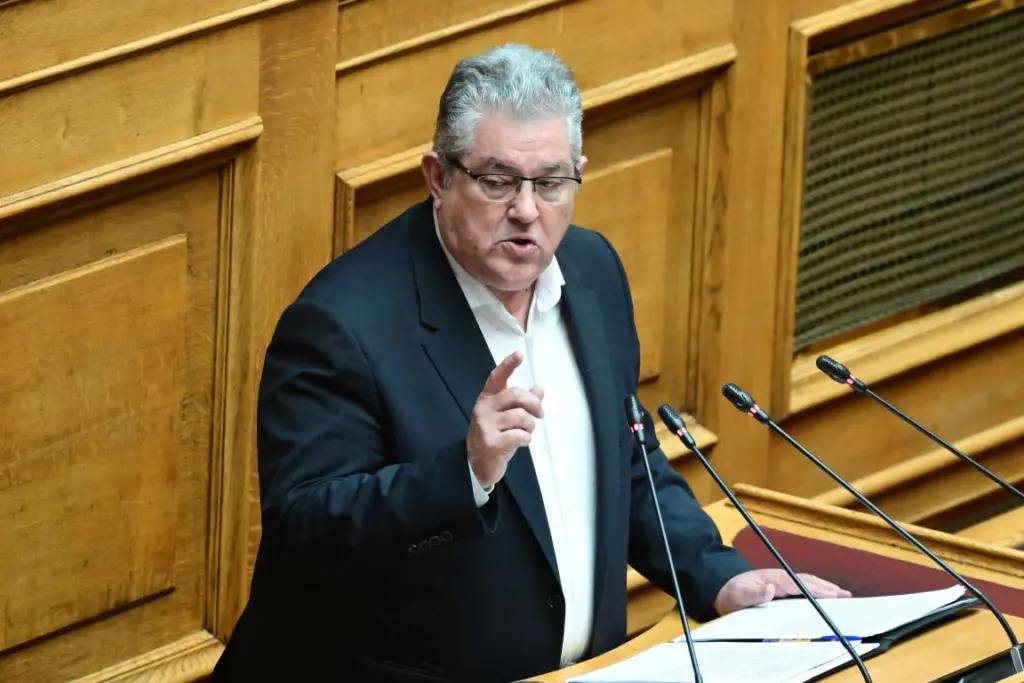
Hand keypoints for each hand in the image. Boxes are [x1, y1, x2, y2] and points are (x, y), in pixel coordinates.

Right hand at [467, 351, 544, 488]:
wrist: (477, 465)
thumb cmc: (494, 437)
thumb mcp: (505, 418)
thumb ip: (521, 403)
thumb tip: (540, 389)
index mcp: (486, 399)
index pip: (496, 378)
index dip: (508, 365)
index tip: (519, 354)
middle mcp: (483, 409)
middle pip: (515, 395)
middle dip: (533, 404)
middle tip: (540, 414)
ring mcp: (486, 426)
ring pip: (520, 416)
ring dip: (530, 426)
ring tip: (526, 432)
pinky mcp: (492, 442)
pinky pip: (519, 435)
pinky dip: (526, 439)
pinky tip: (522, 442)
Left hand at [713, 569, 850, 615]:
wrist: (721, 587)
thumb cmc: (730, 593)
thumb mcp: (737, 596)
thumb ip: (752, 593)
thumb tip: (770, 589)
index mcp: (773, 579)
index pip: (799, 584)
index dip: (817, 590)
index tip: (834, 595)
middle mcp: (780, 578)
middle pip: (808, 582)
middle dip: (828, 588)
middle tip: (847, 597)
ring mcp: (782, 582)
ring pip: (808, 583)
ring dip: (825, 588)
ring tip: (843, 596)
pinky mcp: (782, 588)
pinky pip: (803, 588)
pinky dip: (817, 591)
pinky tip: (826, 596)